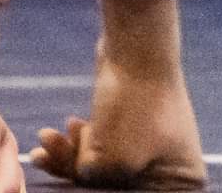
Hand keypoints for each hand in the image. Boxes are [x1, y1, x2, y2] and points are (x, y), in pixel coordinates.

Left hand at [32, 45, 204, 188]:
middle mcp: (170, 167)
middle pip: (116, 185)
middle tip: (41, 157)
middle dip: (76, 173)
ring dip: (70, 154)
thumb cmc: (133, 104)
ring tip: (45, 138)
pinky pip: (103, 145)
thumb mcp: (112, 162)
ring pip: (104, 164)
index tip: (76, 187)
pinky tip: (58, 132)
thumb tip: (78, 179)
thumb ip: (93, 182)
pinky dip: (80, 142)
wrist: (136, 42)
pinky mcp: (133, 125)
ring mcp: (152, 145)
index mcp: (181, 183)